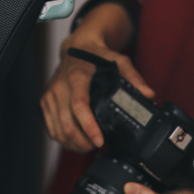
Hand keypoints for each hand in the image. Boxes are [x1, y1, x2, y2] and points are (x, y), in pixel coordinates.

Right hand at [42, 26, 152, 152]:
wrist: (76, 47)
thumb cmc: (98, 55)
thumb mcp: (119, 60)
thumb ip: (134, 77)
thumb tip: (148, 94)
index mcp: (77, 77)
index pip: (79, 106)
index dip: (89, 127)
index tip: (100, 141)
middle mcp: (60, 86)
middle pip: (67, 124)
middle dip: (84, 142)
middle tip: (99, 146)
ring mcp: (50, 95)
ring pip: (58, 131)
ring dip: (74, 144)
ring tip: (89, 146)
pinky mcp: (45, 102)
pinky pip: (51, 129)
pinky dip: (64, 140)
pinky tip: (77, 141)